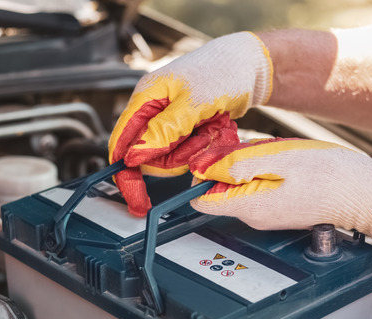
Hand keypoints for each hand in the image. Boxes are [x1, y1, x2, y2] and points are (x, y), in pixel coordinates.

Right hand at [109, 32, 273, 215]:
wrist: (250, 65)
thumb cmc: (222, 70)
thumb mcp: (193, 102)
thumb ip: (163, 129)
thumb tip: (135, 155)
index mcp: (144, 98)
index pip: (121, 143)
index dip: (126, 174)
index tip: (137, 199)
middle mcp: (153, 111)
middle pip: (150, 157)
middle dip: (177, 156)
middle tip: (201, 137)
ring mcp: (170, 121)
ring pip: (172, 157)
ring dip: (196, 149)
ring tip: (212, 127)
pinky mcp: (186, 129)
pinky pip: (189, 152)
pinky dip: (205, 145)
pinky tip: (217, 127)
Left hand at [188, 137, 371, 242]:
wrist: (367, 194)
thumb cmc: (332, 176)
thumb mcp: (280, 159)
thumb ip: (238, 164)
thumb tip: (204, 168)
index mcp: (249, 207)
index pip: (201, 198)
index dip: (202, 173)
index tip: (217, 153)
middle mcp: (254, 216)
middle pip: (221, 187)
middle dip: (231, 163)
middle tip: (258, 148)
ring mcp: (267, 214)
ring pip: (241, 183)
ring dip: (252, 163)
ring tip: (279, 155)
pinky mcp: (279, 207)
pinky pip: (260, 184)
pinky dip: (267, 168)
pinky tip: (287, 162)